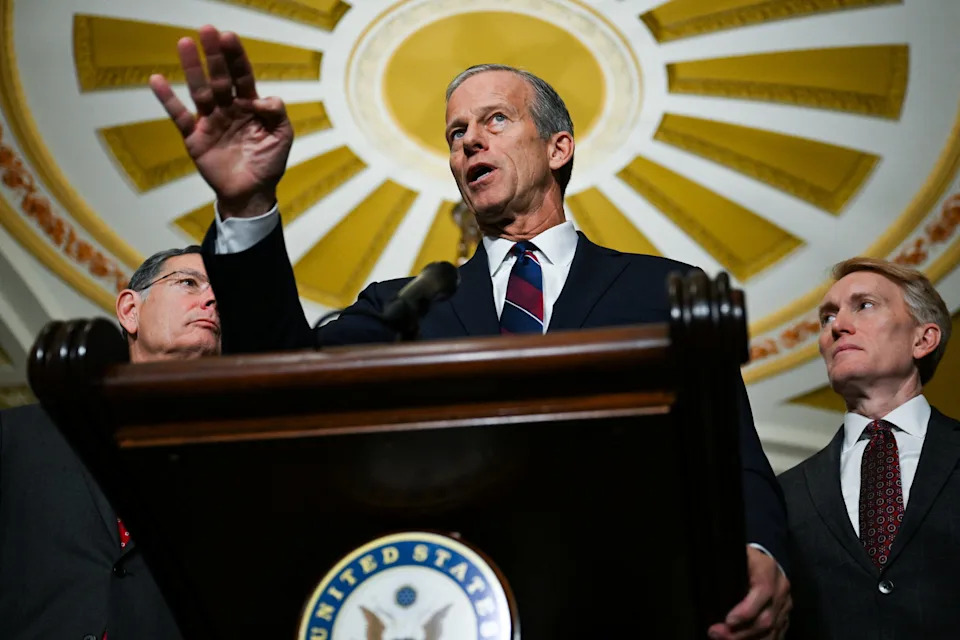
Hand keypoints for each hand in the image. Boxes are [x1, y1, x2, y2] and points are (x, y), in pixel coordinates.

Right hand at [148, 25, 292, 217]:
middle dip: (214, 55)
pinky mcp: (195, 138)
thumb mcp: (282, 137)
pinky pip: (179, 116)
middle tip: (206, 30)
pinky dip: (168, 99)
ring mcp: (210, 121)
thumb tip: (263, 99)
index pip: (242, 76)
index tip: (228, 36)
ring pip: (199, 91)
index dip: (236, 57)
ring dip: (192, 68)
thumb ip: (277, 114)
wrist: (251, 194)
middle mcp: (228, 108)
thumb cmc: (268, 163)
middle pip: (220, 77)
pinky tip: (156, 80)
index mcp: (249, 106)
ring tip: (184, 43)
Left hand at [708, 546, 790, 639]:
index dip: (747, 610)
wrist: (761, 560)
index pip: (763, 591)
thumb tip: (704, 576)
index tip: (728, 621)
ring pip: (771, 631)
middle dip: (740, 631)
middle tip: (716, 634)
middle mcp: (780, 587)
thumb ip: (723, 564)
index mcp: (767, 568)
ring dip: (746, 639)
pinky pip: (775, 635)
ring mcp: (784, 604)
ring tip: (724, 639)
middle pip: (766, 618)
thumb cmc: (741, 558)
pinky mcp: (784, 617)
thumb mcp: (733, 554)